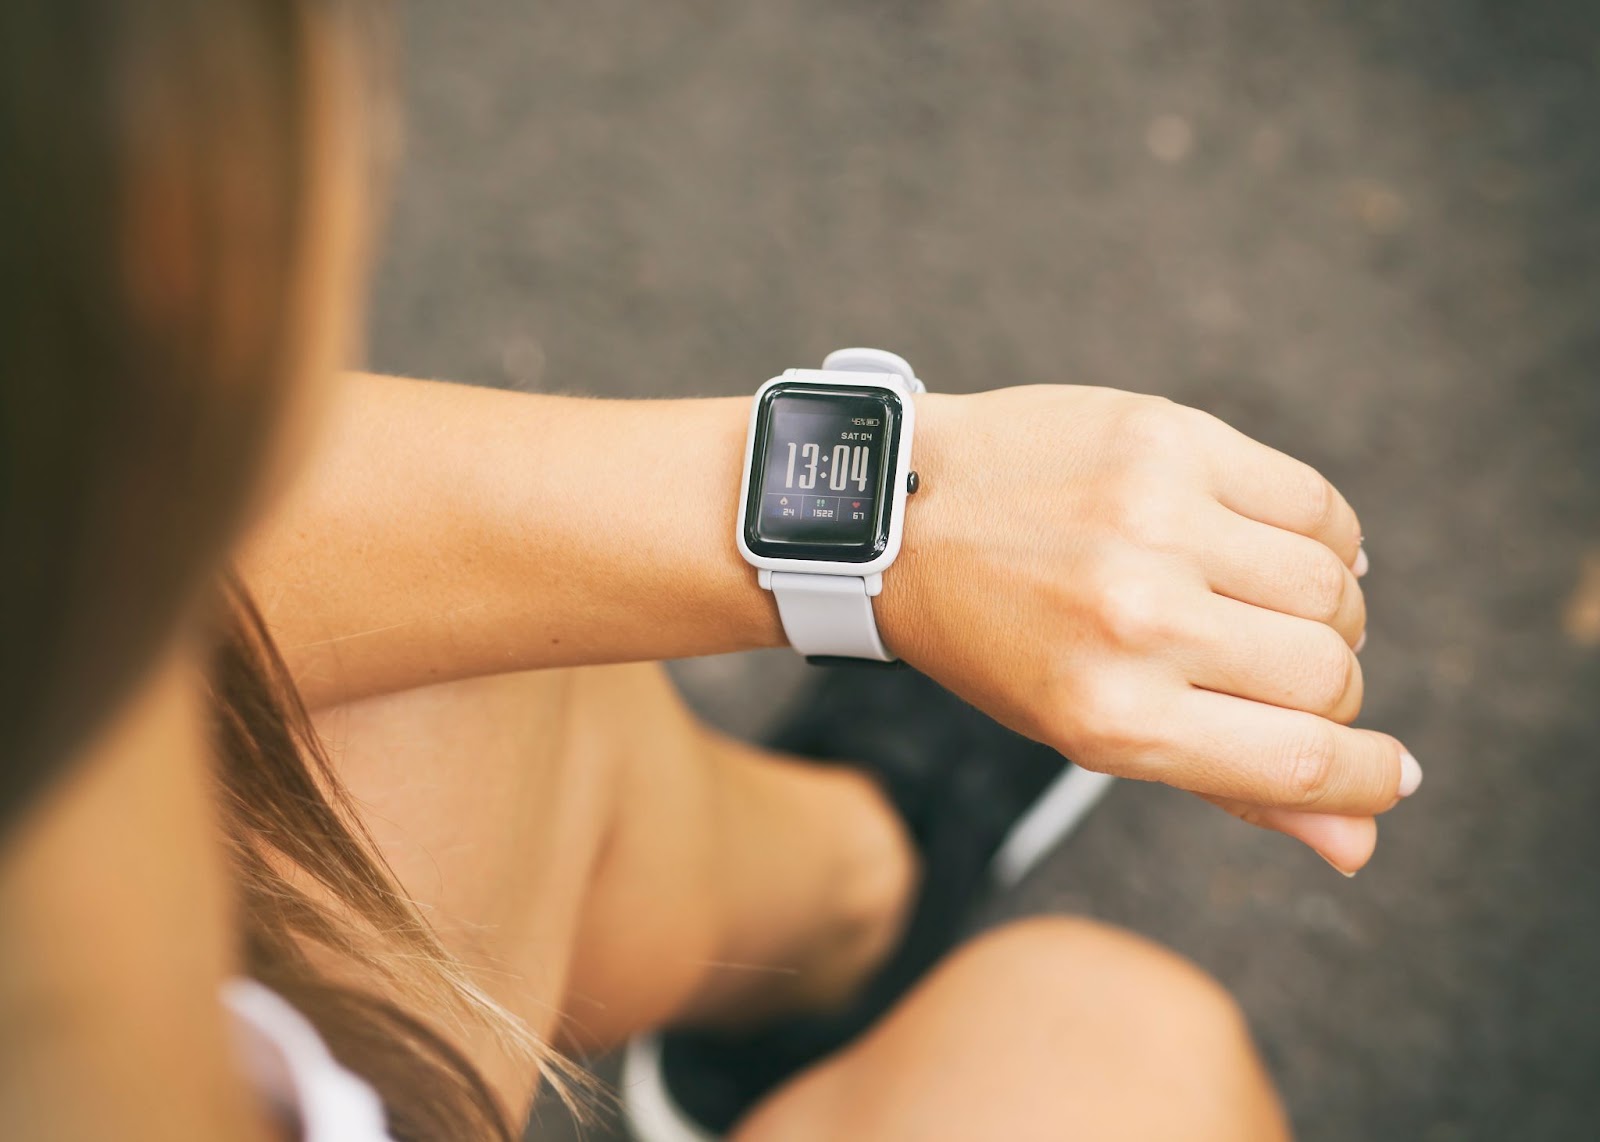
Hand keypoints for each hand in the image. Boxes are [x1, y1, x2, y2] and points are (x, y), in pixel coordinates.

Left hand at [880, 385, 1418, 874]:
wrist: (904, 507)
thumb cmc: (997, 635)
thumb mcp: (1087, 731)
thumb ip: (1226, 784)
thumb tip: (1360, 846)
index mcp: (1110, 717)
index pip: (1298, 762)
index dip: (1365, 779)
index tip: (1389, 775)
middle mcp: (1138, 621)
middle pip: (1328, 676)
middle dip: (1331, 692)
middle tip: (1284, 675)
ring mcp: (1157, 521)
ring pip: (1335, 587)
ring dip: (1329, 613)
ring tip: (1271, 609)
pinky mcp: (1170, 439)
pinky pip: (1315, 503)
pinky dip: (1324, 539)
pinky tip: (1276, 549)